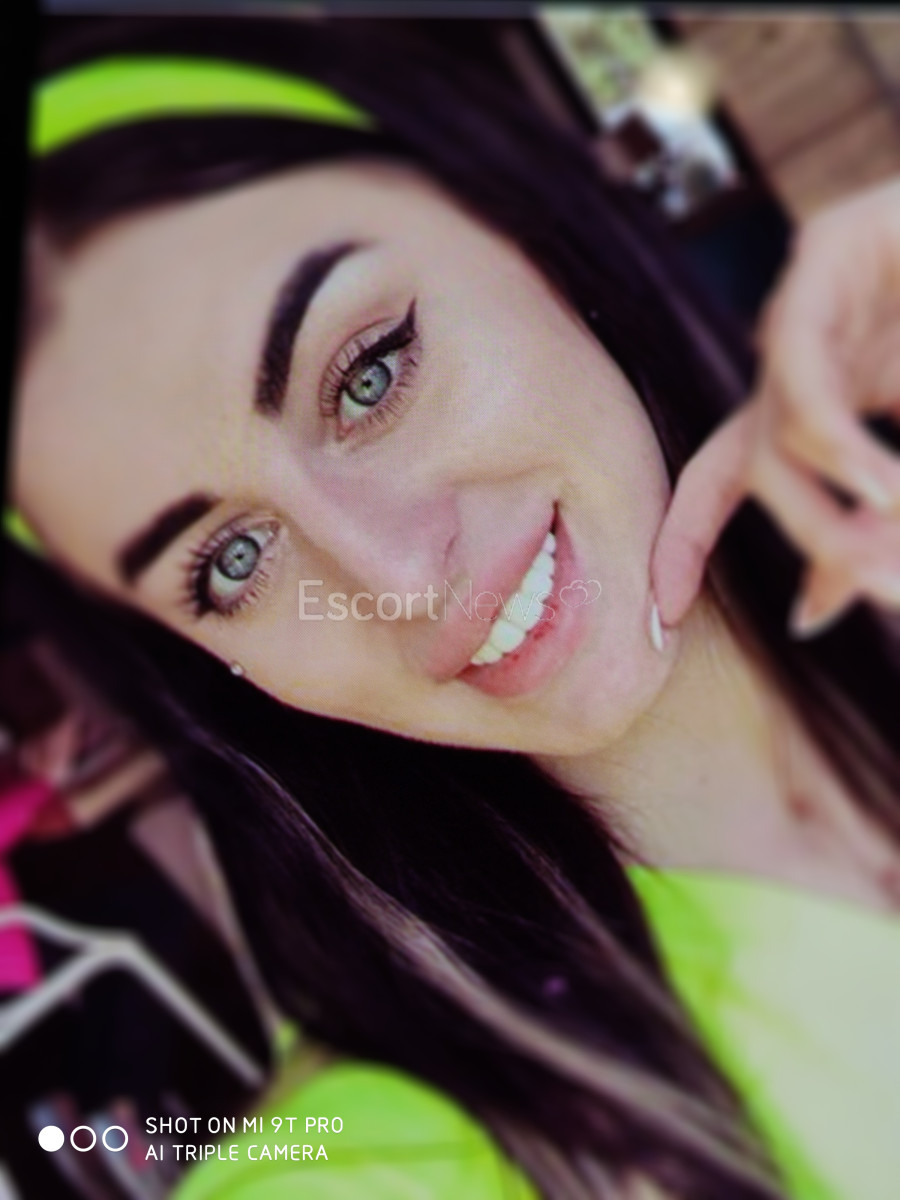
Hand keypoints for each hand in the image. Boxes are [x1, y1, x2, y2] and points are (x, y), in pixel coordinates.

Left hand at [651, 176, 899, 637]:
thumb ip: (870, 527)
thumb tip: (807, 616)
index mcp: (806, 401)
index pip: (721, 480)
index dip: (685, 540)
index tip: (660, 612)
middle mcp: (789, 361)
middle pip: (758, 467)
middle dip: (808, 539)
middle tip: (864, 583)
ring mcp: (805, 309)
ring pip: (776, 434)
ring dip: (830, 506)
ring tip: (885, 534)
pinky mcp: (823, 254)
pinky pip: (801, 374)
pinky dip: (838, 445)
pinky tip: (881, 487)